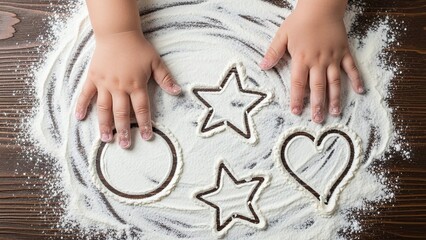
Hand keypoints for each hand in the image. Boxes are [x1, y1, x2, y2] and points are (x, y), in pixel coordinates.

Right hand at [75, 31, 180, 147]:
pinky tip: (79, 118)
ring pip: (104, 108)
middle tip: (124, 145)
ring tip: (106, 139)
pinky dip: (81, 106)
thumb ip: (165, 78)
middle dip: (124, 131)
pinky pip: (85, 94)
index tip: (147, 137)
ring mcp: (104, 84)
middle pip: (122, 113)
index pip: (142, 109)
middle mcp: (120, 87)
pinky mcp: (93, 78)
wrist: (118, 33)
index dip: (145, 124)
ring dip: (105, 124)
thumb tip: (178, 91)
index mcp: (136, 85)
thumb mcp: (156, 61)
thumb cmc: (138, 47)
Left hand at [260, 0, 363, 122]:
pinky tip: (360, 91)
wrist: (321, 6)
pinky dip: (356, 79)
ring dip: (335, 98)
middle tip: (318, 120)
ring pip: (335, 82)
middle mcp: (318, 61)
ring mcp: (333, 57)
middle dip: (317, 105)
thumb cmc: (300, 21)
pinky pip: (351, 68)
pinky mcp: (344, 52)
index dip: (296, 99)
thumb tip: (263, 66)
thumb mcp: (282, 35)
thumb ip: (273, 52)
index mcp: (302, 59)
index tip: (296, 111)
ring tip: (336, 113)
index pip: (298, 84)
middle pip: (318, 87)